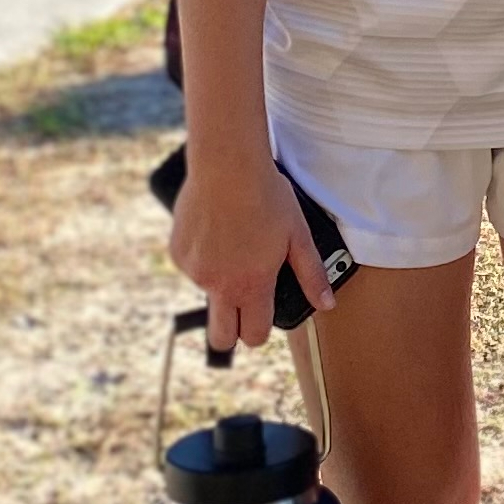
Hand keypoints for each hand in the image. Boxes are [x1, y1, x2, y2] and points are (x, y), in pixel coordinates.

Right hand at [168, 150, 330, 350]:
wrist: (227, 165)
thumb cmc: (267, 197)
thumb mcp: (298, 235)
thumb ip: (312, 274)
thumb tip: (326, 304)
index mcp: (252, 285)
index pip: (254, 335)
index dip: (260, 332)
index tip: (263, 319)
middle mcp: (219, 285)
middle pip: (220, 337)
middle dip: (232, 333)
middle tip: (242, 309)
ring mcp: (194, 271)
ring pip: (208, 291)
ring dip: (220, 280)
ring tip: (236, 242)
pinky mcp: (177, 253)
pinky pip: (192, 266)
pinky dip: (203, 256)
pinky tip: (217, 229)